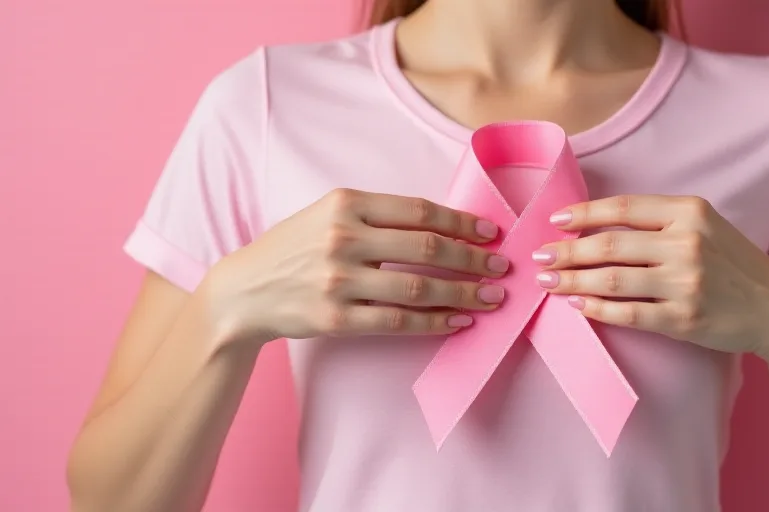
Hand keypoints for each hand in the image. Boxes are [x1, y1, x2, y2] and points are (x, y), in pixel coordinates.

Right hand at [206, 188, 509, 346]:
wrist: (243, 290)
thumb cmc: (294, 248)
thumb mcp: (327, 213)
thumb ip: (376, 215)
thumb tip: (443, 226)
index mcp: (346, 203)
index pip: (419, 210)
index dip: (461, 222)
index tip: (490, 232)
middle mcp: (343, 237)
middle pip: (427, 248)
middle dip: (473, 259)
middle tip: (500, 267)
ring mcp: (338, 280)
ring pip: (418, 288)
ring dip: (463, 293)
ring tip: (490, 297)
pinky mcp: (335, 318)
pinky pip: (398, 322)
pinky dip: (434, 322)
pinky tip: (458, 321)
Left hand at [532, 195, 768, 358]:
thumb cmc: (734, 263)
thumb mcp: (706, 225)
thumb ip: (660, 220)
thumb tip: (596, 225)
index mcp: (690, 212)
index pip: (622, 208)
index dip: (583, 214)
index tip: (555, 221)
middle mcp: (687, 244)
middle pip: (609, 245)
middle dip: (566, 251)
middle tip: (539, 256)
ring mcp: (685, 283)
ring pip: (612, 279)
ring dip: (572, 279)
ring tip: (547, 281)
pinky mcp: (683, 319)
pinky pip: (628, 313)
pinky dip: (597, 308)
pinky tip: (577, 304)